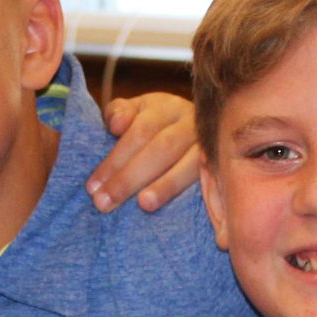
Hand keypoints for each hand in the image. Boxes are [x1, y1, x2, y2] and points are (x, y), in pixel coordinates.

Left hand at [87, 90, 202, 212]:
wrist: (203, 129)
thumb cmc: (156, 126)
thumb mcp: (136, 113)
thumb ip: (119, 114)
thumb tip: (115, 125)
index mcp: (164, 107)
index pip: (139, 131)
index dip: (116, 158)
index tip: (93, 185)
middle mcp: (191, 121)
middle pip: (161, 148)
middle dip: (129, 178)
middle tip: (104, 203)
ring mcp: (210, 143)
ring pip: (189, 163)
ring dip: (166, 186)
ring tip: (143, 205)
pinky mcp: (223, 165)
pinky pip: (212, 179)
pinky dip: (196, 192)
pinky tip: (179, 210)